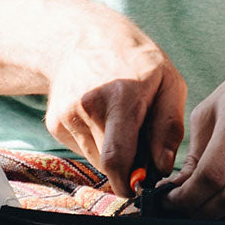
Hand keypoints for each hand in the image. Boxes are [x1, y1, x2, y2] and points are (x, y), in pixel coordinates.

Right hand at [43, 6, 185, 196]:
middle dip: (128, 165)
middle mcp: (90, 107)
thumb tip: (162, 167)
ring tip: (122, 122)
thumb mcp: (168, 81)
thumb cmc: (136, 60)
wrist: (83, 37)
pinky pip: (83, 149)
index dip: (128, 181)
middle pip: (109, 163)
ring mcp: (68, 116)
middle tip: (141, 144)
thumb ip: (169, 126)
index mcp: (122, 96)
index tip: (141, 187)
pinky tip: (103, 118)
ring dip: (113, 153)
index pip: (117, 158)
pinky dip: (98, 143)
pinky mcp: (55, 124)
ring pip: (96, 159)